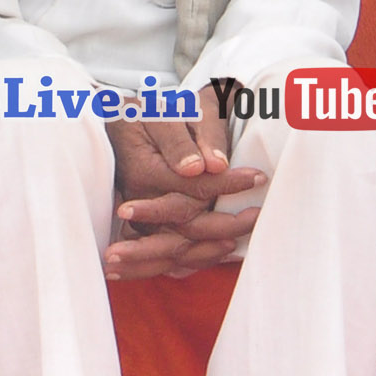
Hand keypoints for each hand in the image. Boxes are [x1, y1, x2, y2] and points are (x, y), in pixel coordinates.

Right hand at [103, 89, 263, 278]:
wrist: (116, 126)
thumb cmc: (145, 116)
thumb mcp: (162, 116)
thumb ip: (182, 141)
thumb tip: (206, 167)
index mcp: (145, 172)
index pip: (193, 186)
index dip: (228, 184)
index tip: (258, 176)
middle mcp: (140, 201)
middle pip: (189, 224)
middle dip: (228, 224)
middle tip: (258, 214)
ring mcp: (140, 219)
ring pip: (178, 248)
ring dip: (213, 249)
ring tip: (244, 240)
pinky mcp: (142, 229)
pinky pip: (167, 256)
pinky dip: (195, 259)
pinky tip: (220, 254)